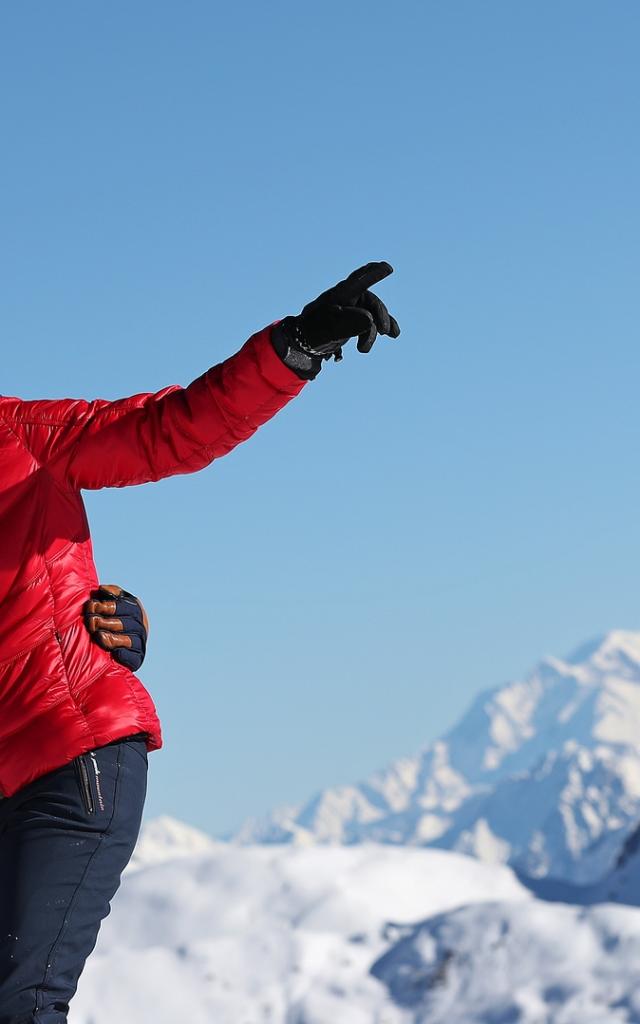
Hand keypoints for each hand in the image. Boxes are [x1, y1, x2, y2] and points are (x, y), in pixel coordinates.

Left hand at [84, 584, 148, 671]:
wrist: (122, 642)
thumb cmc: (112, 617)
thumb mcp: (114, 601)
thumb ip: (110, 592)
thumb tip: (102, 589)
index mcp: (134, 607)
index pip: (120, 606)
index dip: (103, 606)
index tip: (90, 606)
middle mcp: (140, 624)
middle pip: (122, 623)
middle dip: (103, 622)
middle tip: (91, 622)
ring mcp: (140, 641)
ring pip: (127, 640)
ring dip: (110, 639)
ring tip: (98, 636)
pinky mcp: (138, 657)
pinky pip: (132, 657)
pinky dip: (124, 655)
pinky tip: (115, 653)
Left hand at [271, 261, 400, 379]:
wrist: (305, 342)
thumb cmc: (314, 331)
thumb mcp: (330, 328)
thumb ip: (349, 323)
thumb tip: (370, 319)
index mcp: (340, 295)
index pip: (359, 281)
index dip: (373, 274)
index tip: (387, 268)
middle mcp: (348, 298)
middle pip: (371, 302)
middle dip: (381, 316)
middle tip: (385, 332)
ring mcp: (353, 309)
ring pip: (373, 315)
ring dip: (376, 330)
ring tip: (363, 349)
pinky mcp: (355, 320)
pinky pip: (373, 322)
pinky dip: (381, 329)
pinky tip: (394, 335)